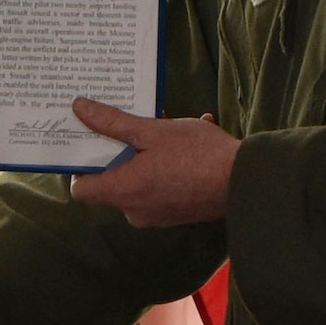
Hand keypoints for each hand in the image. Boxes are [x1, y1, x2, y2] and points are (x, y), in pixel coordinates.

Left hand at [68, 98, 238, 226]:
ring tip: (167, 127)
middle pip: (110, 181)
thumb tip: (79, 109)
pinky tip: (187, 141)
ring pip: (138, 181)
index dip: (80, 165)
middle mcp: (135, 210)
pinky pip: (159, 187)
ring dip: (147, 155)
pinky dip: (165, 167)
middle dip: (120, 152)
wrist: (245, 182)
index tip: (89, 142)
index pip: (80, 189)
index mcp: (124, 191)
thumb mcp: (152, 131)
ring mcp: (156, 215)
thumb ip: (113, 122)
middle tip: (131, 125)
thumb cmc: (198, 155)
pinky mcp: (175, 213)